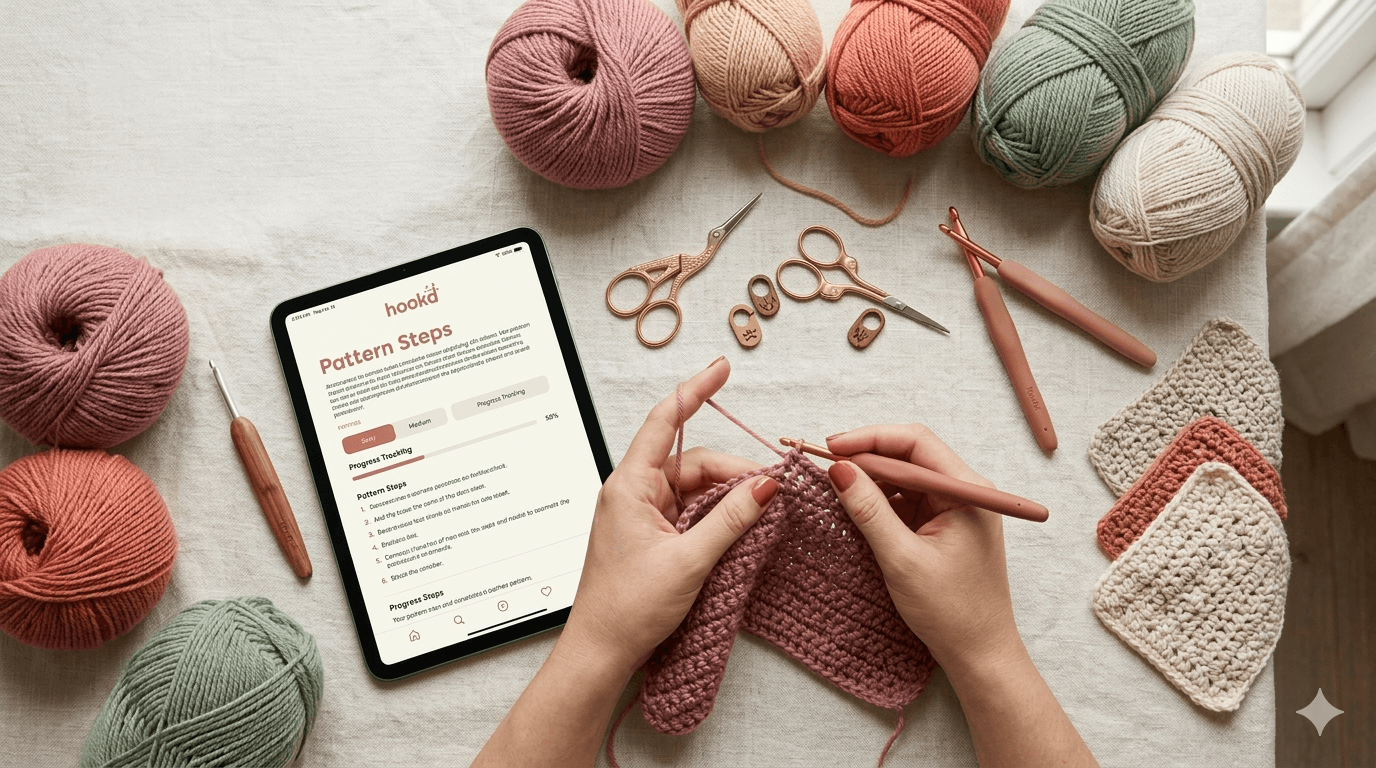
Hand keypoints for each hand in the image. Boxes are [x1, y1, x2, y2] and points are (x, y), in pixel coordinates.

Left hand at [561, 357, 778, 673]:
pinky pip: (692, 511)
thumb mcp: (689, 562)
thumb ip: (730, 519)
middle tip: (771, 488)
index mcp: (629, 486)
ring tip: (761, 511)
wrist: (602, 652)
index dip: (696, 390)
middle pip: (692, 460)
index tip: (722, 367)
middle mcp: (633, 492)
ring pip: (696, 487)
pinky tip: (741, 526)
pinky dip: (718, 515)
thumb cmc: (627, 609)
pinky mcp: (653, 535)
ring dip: (728, 496)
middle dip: (733, 470)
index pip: (665, 421)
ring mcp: (643, 514)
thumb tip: (765, 486)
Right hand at [823, 424, 1019, 670]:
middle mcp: (964, 492)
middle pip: (909, 455)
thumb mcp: (902, 558)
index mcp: (967, 492)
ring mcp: (954, 509)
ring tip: (835, 489)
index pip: (915, 443)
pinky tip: (855, 510)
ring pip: (904, 477)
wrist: (979, 653)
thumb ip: (869, 510)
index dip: (870, 439)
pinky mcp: (942, 525)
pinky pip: (906, 500)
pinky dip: (879, 502)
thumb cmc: (952, 611)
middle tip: (825, 465)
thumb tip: (839, 470)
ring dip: (871, 480)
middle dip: (866, 457)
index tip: (831, 448)